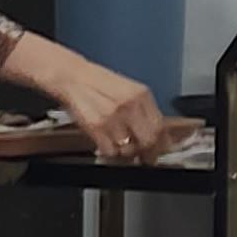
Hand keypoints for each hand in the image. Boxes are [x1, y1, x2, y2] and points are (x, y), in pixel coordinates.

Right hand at [45, 50, 172, 162]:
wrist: (73, 78)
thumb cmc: (99, 84)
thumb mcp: (129, 91)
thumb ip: (144, 111)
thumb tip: (158, 134)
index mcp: (141, 95)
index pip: (160, 127)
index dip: (162, 144)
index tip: (161, 151)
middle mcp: (130, 105)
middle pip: (148, 141)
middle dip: (148, 154)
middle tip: (145, 157)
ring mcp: (113, 117)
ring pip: (129, 150)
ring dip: (127, 154)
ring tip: (121, 146)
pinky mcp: (95, 127)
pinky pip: (110, 151)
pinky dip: (110, 153)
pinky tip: (107, 144)